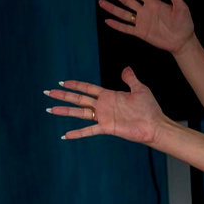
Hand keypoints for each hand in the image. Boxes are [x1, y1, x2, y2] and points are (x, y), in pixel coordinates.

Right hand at [47, 68, 166, 143]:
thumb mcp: (140, 89)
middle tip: (48, 92)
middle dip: (63, 95)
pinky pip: (89, 131)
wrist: (155, 125)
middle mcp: (103, 106)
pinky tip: (65, 135)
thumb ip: (130, 79)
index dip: (75, 85)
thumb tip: (126, 68)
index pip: (88, 88)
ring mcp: (104, 117)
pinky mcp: (107, 128)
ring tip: (50, 109)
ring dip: (65, 111)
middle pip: (79, 99)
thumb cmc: (150, 108)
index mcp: (109, 96)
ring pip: (79, 113)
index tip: (62, 82)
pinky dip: (77, 133)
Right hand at [99, 0, 195, 52]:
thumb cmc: (185, 24)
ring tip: (100, 1)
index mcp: (153, 3)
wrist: (183, 41)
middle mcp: (145, 11)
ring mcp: (142, 22)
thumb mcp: (181, 7)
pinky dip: (116, 25)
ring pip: (123, 13)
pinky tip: (107, 20)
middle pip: (127, 0)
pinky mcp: (141, 33)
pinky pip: (126, 28)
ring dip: (112, 8)